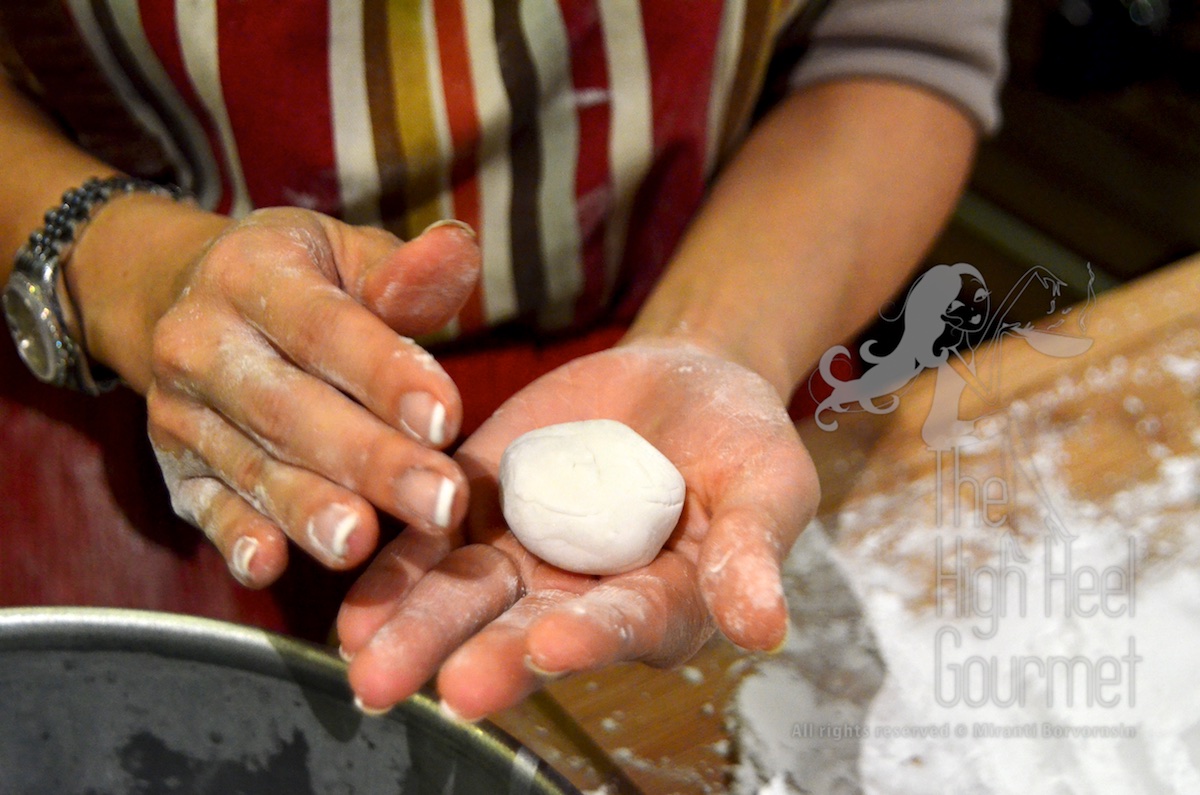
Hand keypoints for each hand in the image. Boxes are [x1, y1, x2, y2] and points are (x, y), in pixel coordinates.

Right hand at [143, 208, 478, 586]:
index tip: (447, 418)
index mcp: (252, 274)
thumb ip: (405, 272)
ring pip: (252, 465)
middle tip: (439, 501)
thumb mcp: (346, 255)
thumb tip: (460, 247)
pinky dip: (234, 537)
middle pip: (292, 409)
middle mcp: (201, 342)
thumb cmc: (300, 281)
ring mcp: (181, 412)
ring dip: (307, 509)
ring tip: (360, 543)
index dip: (384, 374)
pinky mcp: (175, 469)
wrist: (180, 299)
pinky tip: (268, 564)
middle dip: (369, 460)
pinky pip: (205, 507)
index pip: (324, 329)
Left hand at [337, 340, 817, 718]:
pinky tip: (354, 615)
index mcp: (662, 600)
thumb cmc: (738, 437)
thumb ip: (753, 549)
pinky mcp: (478, 512)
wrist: (676, 381)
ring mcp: (525, 557)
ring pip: (466, 602)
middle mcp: (584, 596)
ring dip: (419, 635)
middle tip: (451, 689)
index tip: (554, 646)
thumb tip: (766, 629)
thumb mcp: (765, 481)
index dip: (592, 636)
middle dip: (490, 659)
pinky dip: (393, 579)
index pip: (625, 623)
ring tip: (370, 669)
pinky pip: (429, 551)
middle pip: (532, 631)